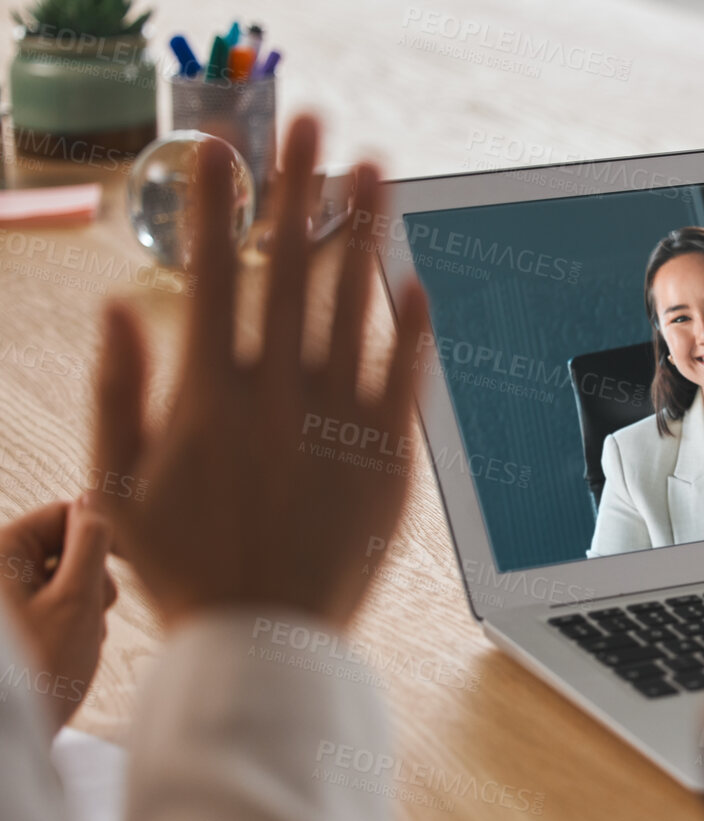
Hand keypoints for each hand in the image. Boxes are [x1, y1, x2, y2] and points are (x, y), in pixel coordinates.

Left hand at [0, 497, 116, 728]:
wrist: (9, 740)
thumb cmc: (40, 670)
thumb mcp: (78, 598)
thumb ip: (90, 542)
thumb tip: (95, 499)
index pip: (64, 514)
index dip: (100, 535)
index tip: (123, 565)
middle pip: (63, 547)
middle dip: (93, 577)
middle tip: (94, 612)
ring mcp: (4, 603)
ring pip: (63, 579)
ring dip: (86, 605)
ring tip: (79, 639)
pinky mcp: (13, 629)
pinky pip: (52, 607)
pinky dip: (71, 624)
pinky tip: (69, 652)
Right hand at [90, 114, 431, 629]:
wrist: (265, 644)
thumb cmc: (186, 569)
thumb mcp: (118, 484)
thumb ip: (114, 393)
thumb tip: (117, 307)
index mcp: (208, 394)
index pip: (212, 274)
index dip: (218, 203)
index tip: (224, 146)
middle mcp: (278, 395)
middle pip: (292, 268)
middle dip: (302, 187)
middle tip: (313, 120)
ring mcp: (339, 422)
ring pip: (358, 307)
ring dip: (365, 233)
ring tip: (377, 171)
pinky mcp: (389, 458)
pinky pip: (408, 378)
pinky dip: (411, 328)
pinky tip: (414, 280)